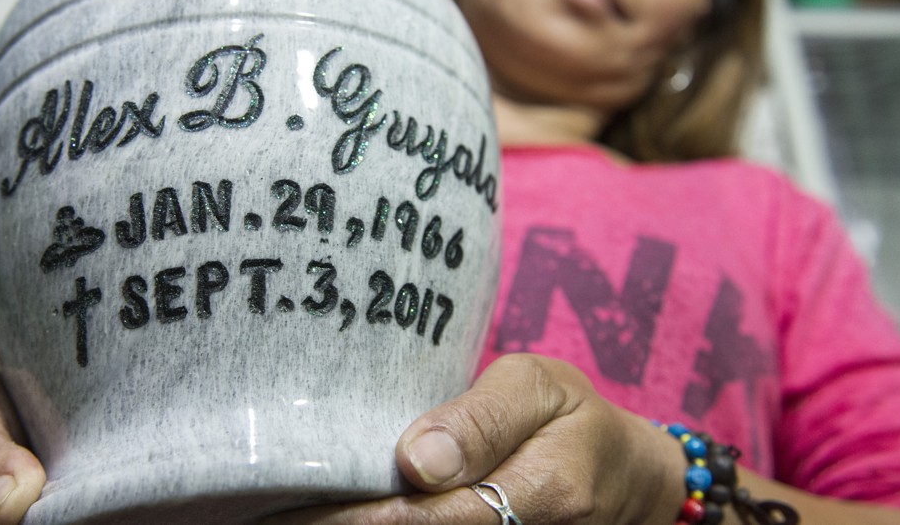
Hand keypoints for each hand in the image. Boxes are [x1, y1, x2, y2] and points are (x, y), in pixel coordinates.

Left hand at [263, 353, 686, 523]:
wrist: (629, 480)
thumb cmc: (573, 418)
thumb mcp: (541, 387)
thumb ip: (482, 418)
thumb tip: (416, 459)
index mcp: (542, 492)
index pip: (429, 518)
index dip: (355, 520)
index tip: (287, 510)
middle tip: (270, 513)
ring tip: (286, 515)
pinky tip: (339, 518)